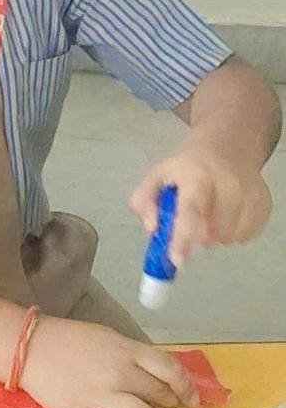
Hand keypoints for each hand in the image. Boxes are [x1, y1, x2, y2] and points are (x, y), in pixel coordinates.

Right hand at [20, 315, 198, 407]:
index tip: (190, 398)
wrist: (28, 346)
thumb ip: (132, 355)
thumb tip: (159, 377)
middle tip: (162, 406)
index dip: (187, 387)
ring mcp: (100, 396)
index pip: (171, 371)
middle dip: (168, 404)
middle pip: (161, 395)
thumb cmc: (69, 339)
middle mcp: (118, 373)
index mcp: (126, 350)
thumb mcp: (107, 337)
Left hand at [130, 144, 271, 266]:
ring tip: (207, 217)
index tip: (177, 260)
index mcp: (196, 176)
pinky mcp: (264, 203)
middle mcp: (228, 183)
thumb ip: (143, 202)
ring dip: (214, 237)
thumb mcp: (156, 177)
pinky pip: (247, 235)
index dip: (183, 237)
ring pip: (231, 237)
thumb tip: (152, 228)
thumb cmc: (186, 168)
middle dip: (197, 238)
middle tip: (189, 226)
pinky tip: (224, 217)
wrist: (226, 147)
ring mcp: (250, 193)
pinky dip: (233, 234)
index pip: (190, 210)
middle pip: (213, 230)